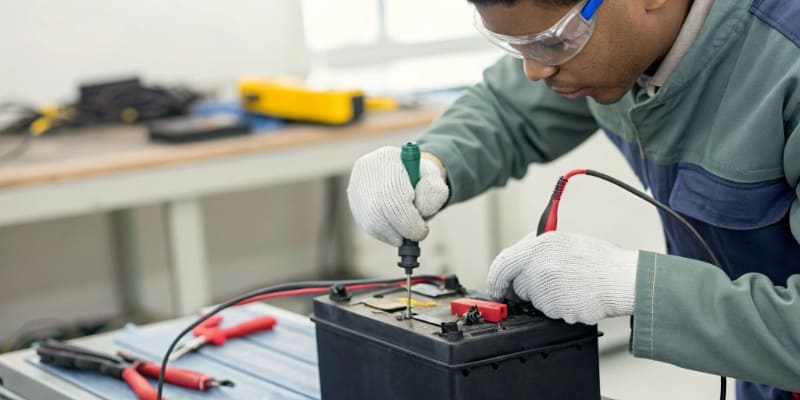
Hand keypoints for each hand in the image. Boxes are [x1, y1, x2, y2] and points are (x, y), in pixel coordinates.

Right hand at [347, 146, 448, 245]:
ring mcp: (356, 185)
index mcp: (387, 158)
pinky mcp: (353, 201)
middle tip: (416, 235)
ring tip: (408, 231)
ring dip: (393, 233)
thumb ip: (434, 192)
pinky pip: (366, 224)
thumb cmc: (422, 181)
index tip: (422, 230)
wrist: (407, 176)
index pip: (392, 192)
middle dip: (401, 228)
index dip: (408, 217)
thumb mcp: (434, 183)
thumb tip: (422, 209)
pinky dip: (384, 233)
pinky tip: (396, 229)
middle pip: (377, 207)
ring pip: (371, 220)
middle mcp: (366, 169)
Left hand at [487, 231, 638, 324]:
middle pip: (516, 284)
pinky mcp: (555, 308)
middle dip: (524, 289)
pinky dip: (558, 307)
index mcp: (539, 245)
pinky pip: (548, 311)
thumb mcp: (564, 241)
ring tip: (569, 285)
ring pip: (533, 299)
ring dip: (544, 297)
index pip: (503, 263)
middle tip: (542, 286)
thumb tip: (520, 261)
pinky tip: (574, 296)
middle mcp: (539, 265)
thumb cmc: (599, 261)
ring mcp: (546, 289)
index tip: (496, 287)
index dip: (496, 278)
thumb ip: (538, 250)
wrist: (621, 279)